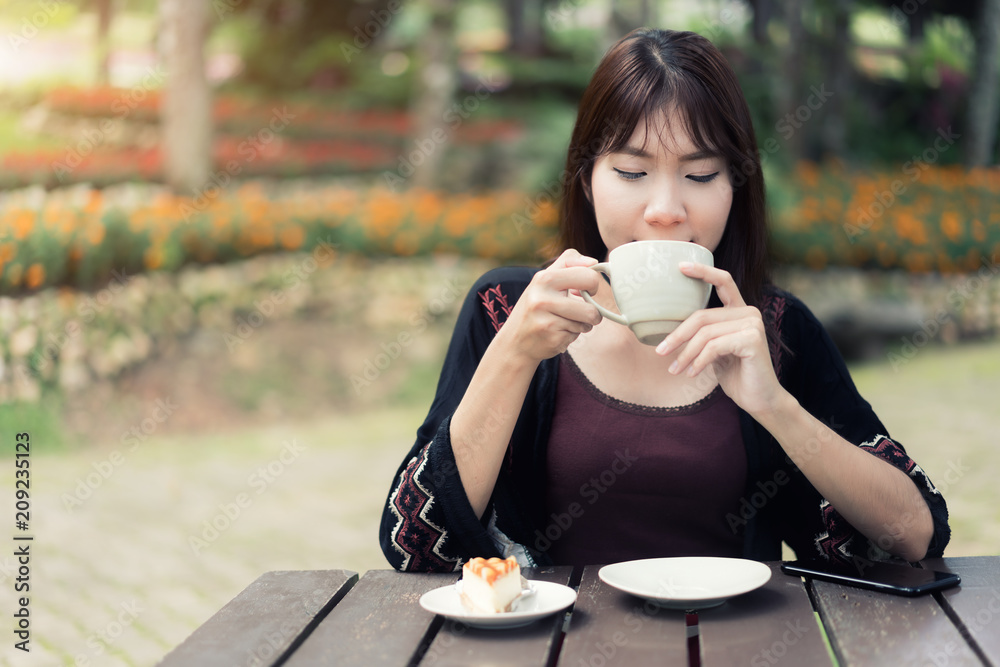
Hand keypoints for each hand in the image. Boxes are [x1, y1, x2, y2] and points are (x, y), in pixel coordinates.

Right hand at [498, 249, 602, 363]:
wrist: (514, 342)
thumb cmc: (535, 308)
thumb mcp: (544, 280)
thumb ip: (567, 263)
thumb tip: (593, 261)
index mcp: (544, 278)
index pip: (588, 275)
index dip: (593, 284)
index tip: (585, 290)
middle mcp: (543, 299)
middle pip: (591, 308)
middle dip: (594, 313)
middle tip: (584, 312)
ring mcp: (547, 321)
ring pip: (586, 324)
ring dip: (582, 325)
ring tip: (565, 323)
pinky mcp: (552, 339)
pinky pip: (577, 335)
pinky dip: (571, 335)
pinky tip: (556, 333)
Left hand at [654, 262, 785, 416]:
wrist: (760, 399)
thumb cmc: (736, 375)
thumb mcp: (714, 351)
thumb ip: (702, 336)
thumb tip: (670, 332)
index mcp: (739, 311)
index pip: (723, 281)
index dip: (702, 272)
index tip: (680, 267)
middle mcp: (748, 312)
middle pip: (702, 316)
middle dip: (677, 335)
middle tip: (660, 351)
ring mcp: (753, 324)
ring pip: (705, 334)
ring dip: (686, 354)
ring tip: (675, 370)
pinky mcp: (753, 340)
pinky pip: (714, 347)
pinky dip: (699, 361)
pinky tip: (693, 373)